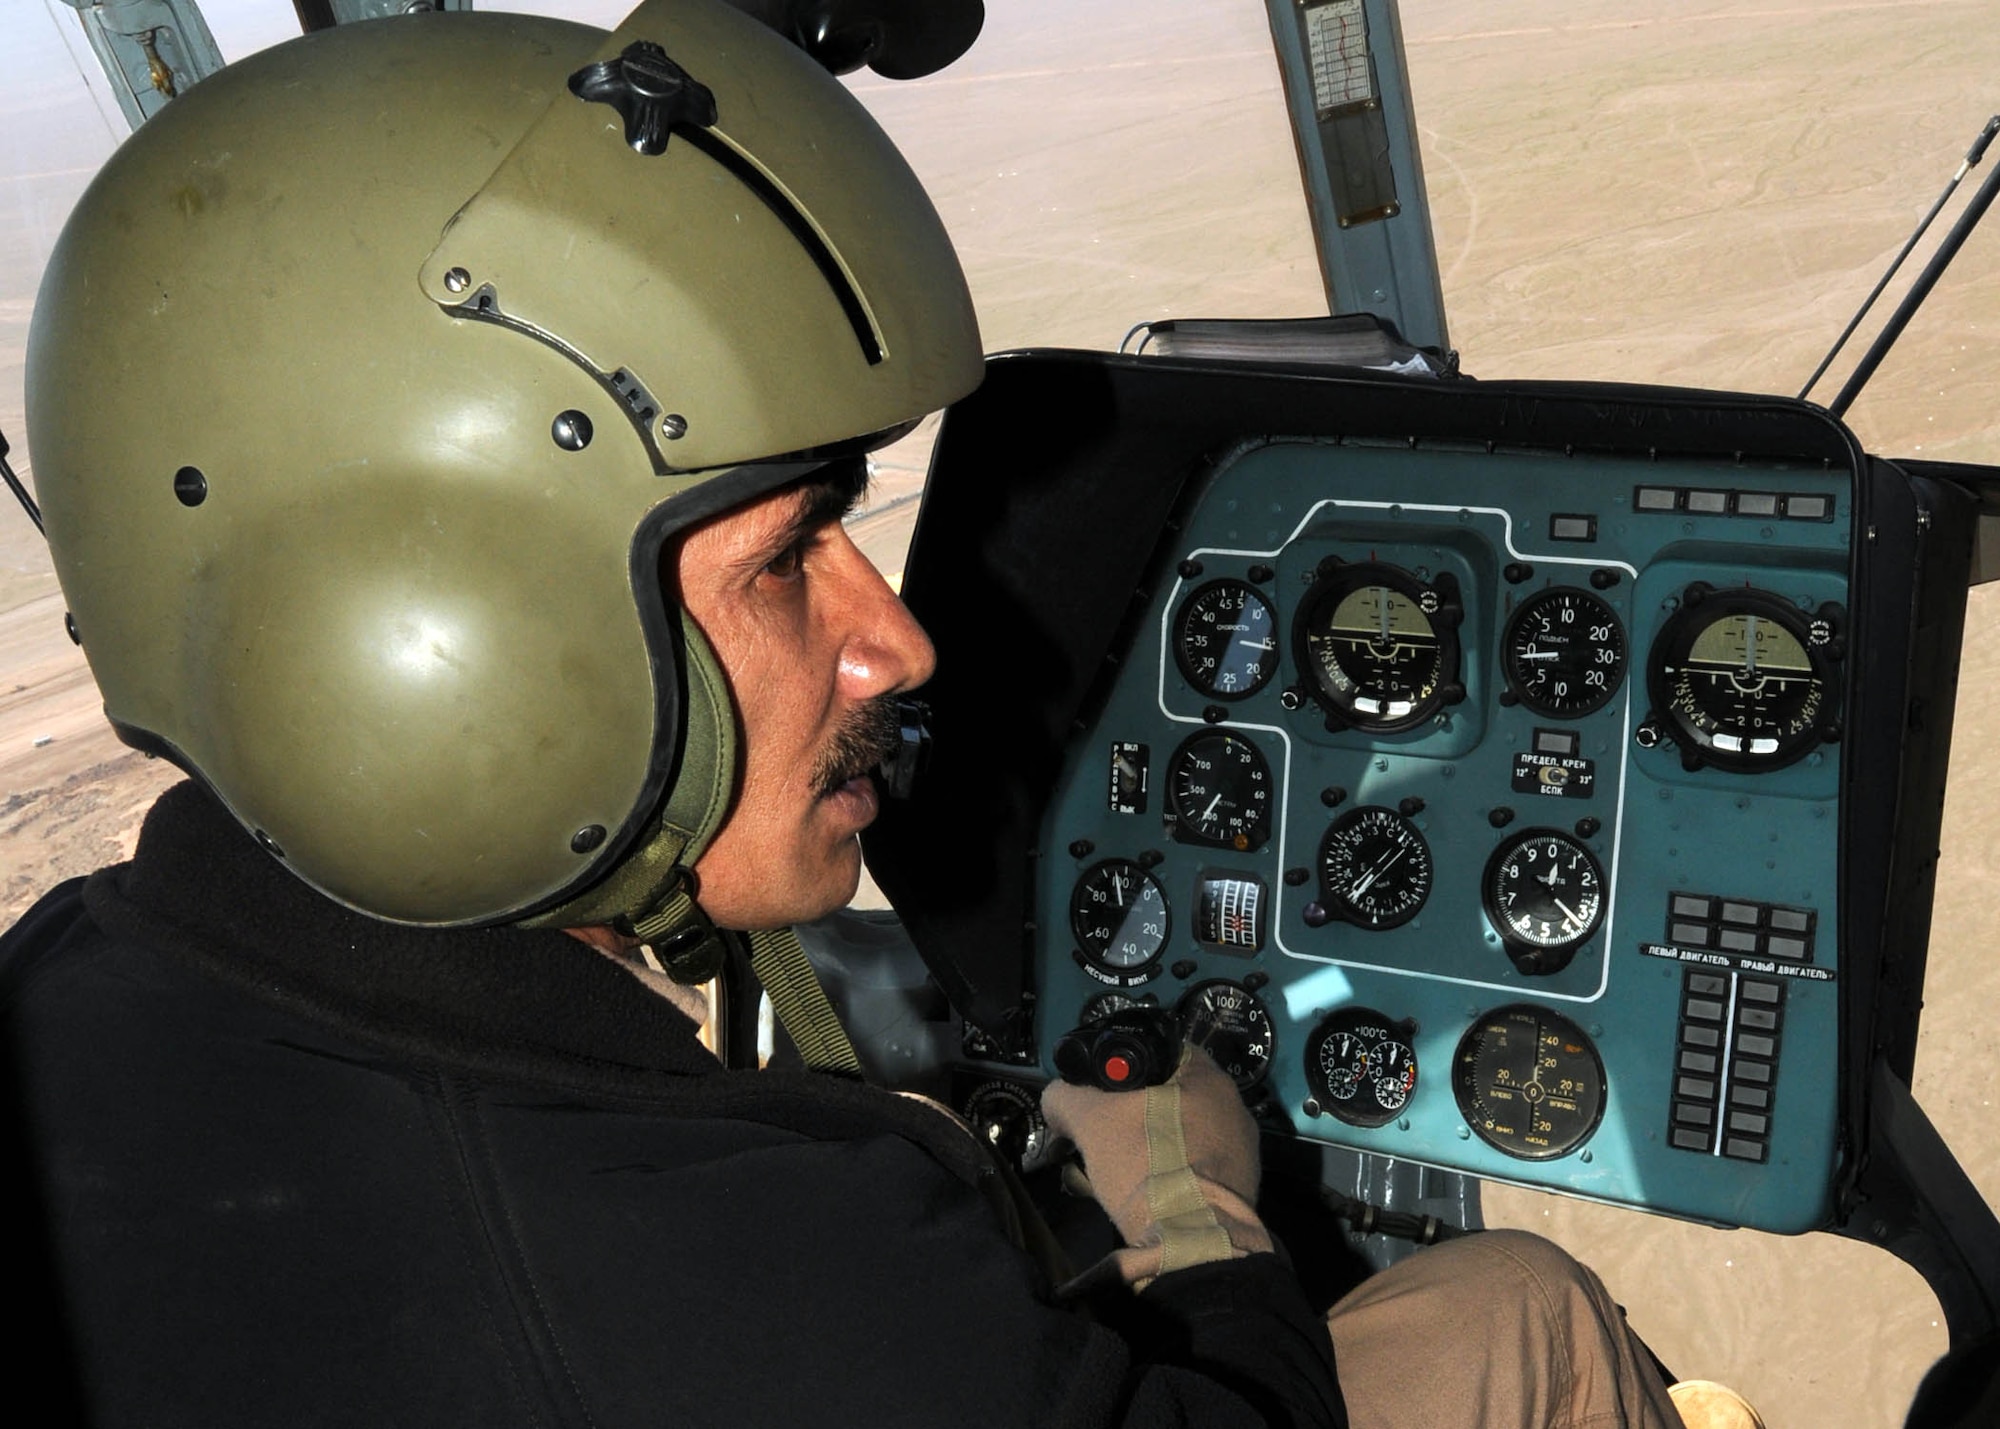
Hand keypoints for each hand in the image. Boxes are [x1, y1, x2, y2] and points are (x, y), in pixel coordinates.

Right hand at [1042, 1045, 1272, 1287]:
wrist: (1191, 1243)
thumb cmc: (1146, 1164)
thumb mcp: (1090, 1122)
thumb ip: (1065, 1098)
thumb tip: (1056, 1100)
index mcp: (1209, 1078)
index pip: (1162, 1052)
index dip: (1127, 1066)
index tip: (1103, 1089)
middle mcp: (1235, 1108)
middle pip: (1172, 1098)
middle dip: (1135, 1115)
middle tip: (1105, 1135)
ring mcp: (1242, 1152)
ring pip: (1183, 1137)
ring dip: (1152, 1149)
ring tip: (1120, 1173)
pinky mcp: (1241, 1190)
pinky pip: (1196, 1170)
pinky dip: (1171, 1177)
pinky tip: (1147, 1195)